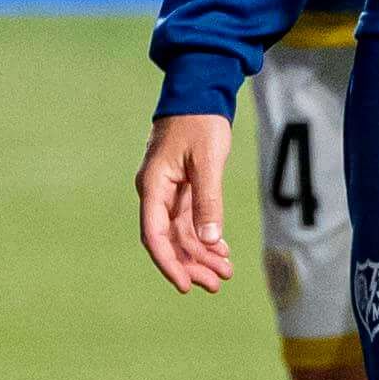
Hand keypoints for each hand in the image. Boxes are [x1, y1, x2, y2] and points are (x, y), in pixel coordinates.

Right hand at [137, 111, 233, 292]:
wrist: (199, 93)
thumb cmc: (200, 122)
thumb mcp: (207, 161)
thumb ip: (208, 200)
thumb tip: (208, 240)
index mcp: (153, 186)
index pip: (155, 235)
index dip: (169, 263)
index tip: (184, 286)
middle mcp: (156, 193)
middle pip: (169, 240)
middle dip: (191, 264)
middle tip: (216, 283)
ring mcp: (168, 192)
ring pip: (181, 233)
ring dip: (201, 254)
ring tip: (225, 272)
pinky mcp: (182, 188)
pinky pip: (189, 221)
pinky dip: (205, 237)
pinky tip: (222, 251)